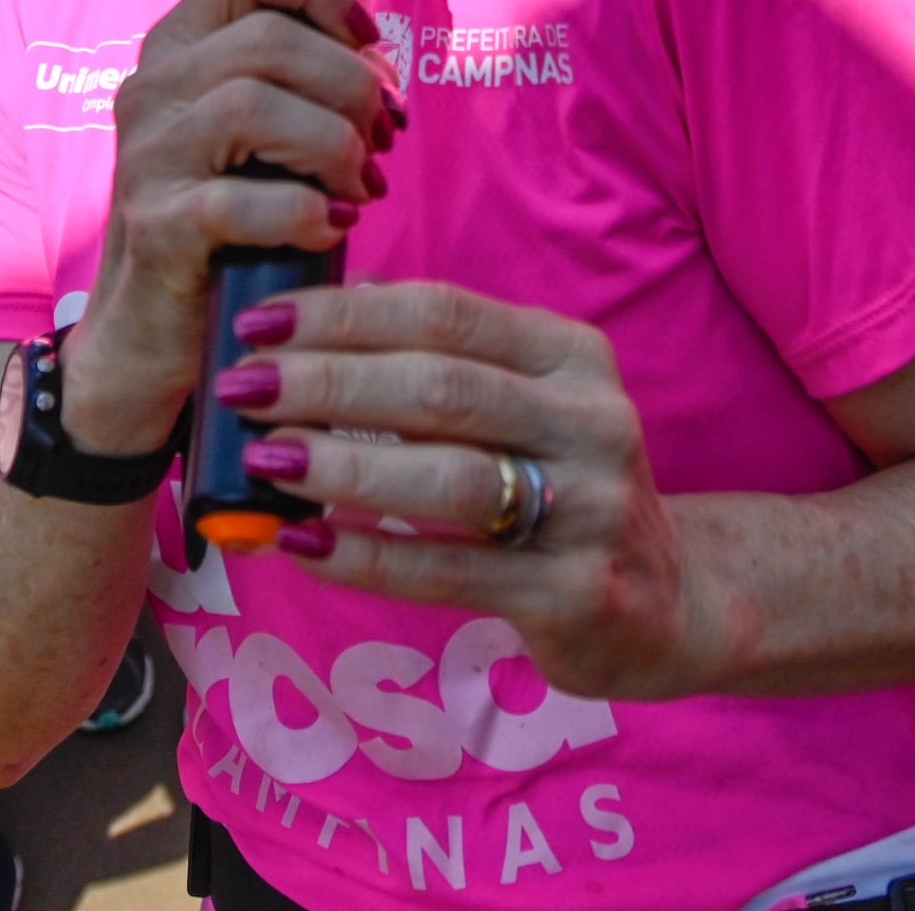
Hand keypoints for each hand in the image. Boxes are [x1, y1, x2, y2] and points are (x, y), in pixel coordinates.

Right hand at [58, 0, 396, 456]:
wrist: (149, 341)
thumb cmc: (230, 233)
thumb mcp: (266, 142)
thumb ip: (309, 85)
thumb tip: (377, 63)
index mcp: (183, 48)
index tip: (367, 43)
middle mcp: (153, 89)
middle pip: (270, 37)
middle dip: (351, 87)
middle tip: (380, 144)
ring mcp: (145, 159)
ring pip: (251, 102)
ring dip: (331, 145)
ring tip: (358, 186)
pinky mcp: (154, 230)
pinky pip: (236, 199)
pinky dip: (302, 211)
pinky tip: (328, 227)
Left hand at [225, 280, 716, 700]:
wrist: (673, 601)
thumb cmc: (561, 483)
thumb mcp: (526, 401)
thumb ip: (440, 359)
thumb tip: (313, 315)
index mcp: (569, 354)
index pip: (442, 313)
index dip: (343, 314)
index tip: (258, 322)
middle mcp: (590, 420)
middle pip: (438, 387)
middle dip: (326, 382)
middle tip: (241, 386)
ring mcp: (591, 510)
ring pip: (447, 477)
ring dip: (341, 465)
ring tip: (262, 459)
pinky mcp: (576, 593)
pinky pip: (450, 571)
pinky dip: (367, 556)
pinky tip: (301, 545)